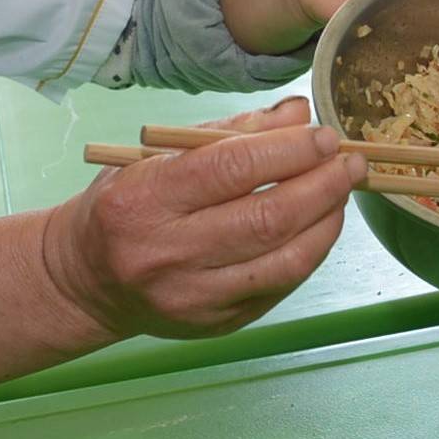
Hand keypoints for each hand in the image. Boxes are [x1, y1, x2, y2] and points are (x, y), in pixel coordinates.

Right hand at [40, 101, 360, 339]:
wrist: (86, 281)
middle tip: (351, 163)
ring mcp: (192, 298)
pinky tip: (319, 226)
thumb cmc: (127, 205)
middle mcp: (165, 254)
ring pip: (283, 261)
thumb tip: (298, 114)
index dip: (289, 151)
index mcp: (143, 200)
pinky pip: (280, 287)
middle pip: (266, 219)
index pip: (230, 168)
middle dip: (322, 186)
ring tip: (343, 192)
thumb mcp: (157, 154)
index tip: (325, 136)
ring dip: (327, 222)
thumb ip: (230, 132)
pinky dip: (309, 252)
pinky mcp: (216, 325)